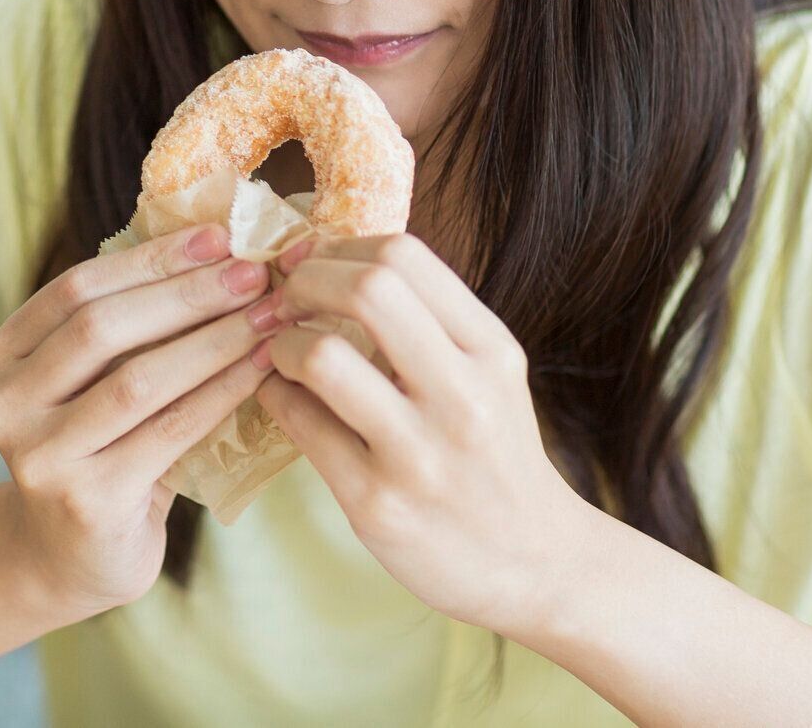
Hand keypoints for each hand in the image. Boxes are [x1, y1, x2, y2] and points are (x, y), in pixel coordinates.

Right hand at [0, 222, 299, 616]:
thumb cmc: (100, 448)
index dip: (150, 258)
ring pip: (136, 380)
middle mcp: (3, 404)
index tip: (218, 236)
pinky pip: (168, 431)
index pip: (76, 289)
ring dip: (212, 339)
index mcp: (0, 357)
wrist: (74, 557)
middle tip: (254, 272)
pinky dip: (221, 392)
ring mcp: (38, 457)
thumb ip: (126, 325)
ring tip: (268, 314)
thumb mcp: (92, 381)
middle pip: (101, 328)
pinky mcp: (86, 500)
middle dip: (186, 293)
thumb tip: (215, 246)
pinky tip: (261, 368)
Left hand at [257, 232, 597, 636]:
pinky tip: (283, 397)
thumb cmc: (494, 454)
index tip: (318, 262)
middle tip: (288, 299)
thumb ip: (428, 320)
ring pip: (322, 356)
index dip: (341, 247)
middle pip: (367, 288)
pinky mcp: (376, 503)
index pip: (404, 255)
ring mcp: (419, 454)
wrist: (535, 565)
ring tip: (281, 353)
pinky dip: (275, 396)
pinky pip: (300, 424)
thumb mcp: (488, 373)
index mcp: (491, 351)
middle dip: (306, 280)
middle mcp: (463, 396)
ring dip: (281, 343)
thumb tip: (330, 258)